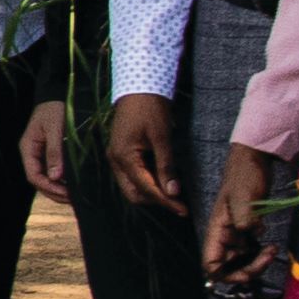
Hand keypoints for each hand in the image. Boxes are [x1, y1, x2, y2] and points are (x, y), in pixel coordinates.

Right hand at [18, 101, 72, 203]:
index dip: (49, 187)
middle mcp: (32, 154)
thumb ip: (55, 152)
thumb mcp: (56, 129)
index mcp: (28, 148)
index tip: (67, 193)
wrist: (58, 93)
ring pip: (46, 178)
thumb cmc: (56, 108)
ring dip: (58, 189)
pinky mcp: (51, 152)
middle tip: (74, 199)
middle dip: (54, 192)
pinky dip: (63, 181)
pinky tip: (75, 184)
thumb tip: (55, 177)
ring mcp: (41, 154)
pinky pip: (53, 171)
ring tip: (76, 195)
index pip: (33, 176)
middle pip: (39, 181)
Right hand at [108, 93, 185, 214]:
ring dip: (151, 193)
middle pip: (133, 193)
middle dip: (156, 200)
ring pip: (131, 187)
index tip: (183, 210)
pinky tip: (163, 180)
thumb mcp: (162, 137)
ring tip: (174, 193)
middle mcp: (115, 161)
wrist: (138, 88)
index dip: (166, 201)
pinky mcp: (121, 154)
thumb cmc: (150, 109)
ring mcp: (116, 158)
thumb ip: (166, 166)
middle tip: (179, 203)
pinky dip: (147, 182)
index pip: (146, 188)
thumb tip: (173, 192)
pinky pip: (132, 177)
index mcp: (123, 157)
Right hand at [206, 141, 281, 290]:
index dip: (226, 274)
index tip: (247, 272)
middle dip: (248, 269)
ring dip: (257, 263)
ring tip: (272, 250)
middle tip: (268, 256)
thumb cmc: (245, 175)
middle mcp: (224, 235)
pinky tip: (271, 246)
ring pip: (241, 261)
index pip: (211, 264)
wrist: (254, 160)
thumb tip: (253, 236)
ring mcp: (236, 234)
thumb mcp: (244, 196)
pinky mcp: (248, 230)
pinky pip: (251, 251)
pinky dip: (261, 254)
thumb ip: (245, 219)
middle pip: (229, 267)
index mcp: (217, 229)